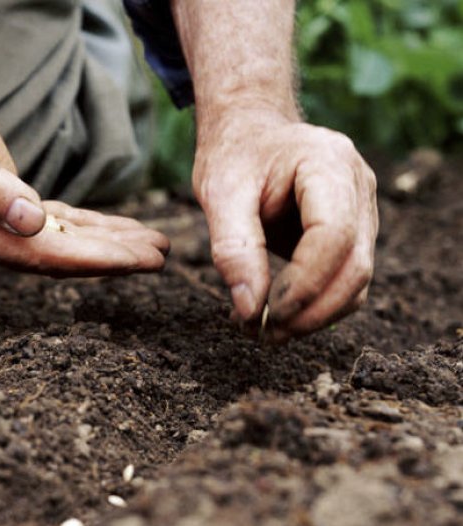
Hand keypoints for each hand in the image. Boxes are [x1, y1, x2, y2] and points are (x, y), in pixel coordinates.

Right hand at [0, 66, 168, 275]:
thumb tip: (31, 223)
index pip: (45, 256)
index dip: (95, 260)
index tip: (138, 261)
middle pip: (60, 257)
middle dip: (112, 258)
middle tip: (160, 256)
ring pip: (64, 243)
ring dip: (108, 244)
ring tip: (152, 244)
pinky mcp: (9, 209)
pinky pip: (57, 225)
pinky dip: (89, 227)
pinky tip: (117, 229)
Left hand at [194, 111, 377, 340]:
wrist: (251, 132)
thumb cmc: (234, 154)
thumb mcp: (219, 192)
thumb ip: (233, 248)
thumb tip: (249, 309)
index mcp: (330, 164)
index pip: (334, 235)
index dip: (302, 283)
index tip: (261, 314)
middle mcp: (359, 187)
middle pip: (355, 266)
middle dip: (310, 311)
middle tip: (261, 336)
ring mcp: (363, 211)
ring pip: (356, 282)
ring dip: (314, 317)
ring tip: (262, 332)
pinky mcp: (354, 233)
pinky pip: (345, 280)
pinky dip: (315, 306)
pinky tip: (275, 315)